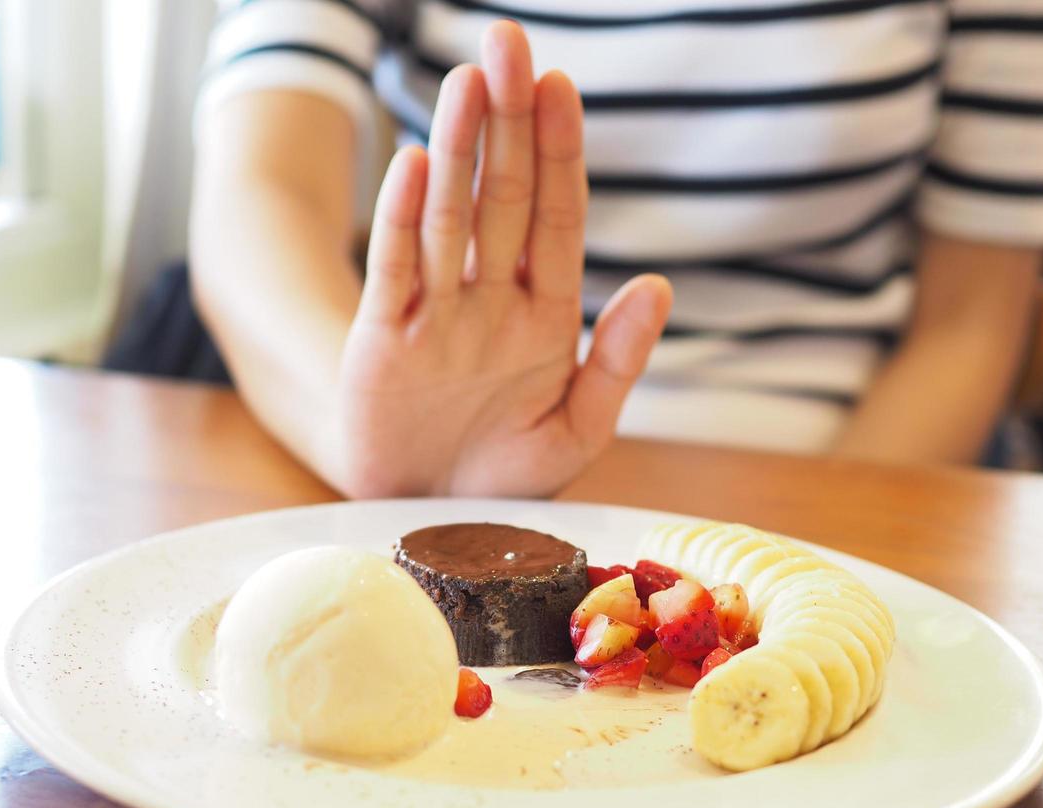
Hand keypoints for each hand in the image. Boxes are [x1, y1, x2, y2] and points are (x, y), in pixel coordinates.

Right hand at [335, 22, 671, 496]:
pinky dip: (403, 220)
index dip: (558, 154)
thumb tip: (659, 286)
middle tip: (509, 44)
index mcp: (546, 314)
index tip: (563, 88)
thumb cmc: (507, 477)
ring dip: (459, 150)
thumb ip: (615, 361)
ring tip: (468, 82)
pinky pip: (395, 270)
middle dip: (508, 123)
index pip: (557, 218)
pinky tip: (414, 162)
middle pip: (502, 196)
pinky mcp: (383, 339)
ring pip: (450, 217)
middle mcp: (491, 299)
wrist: (432, 524)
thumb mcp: (577, 431)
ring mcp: (436, 313)